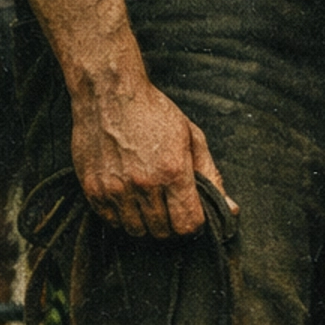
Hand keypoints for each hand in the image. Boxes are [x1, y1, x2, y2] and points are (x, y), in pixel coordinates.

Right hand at [71, 41, 231, 237]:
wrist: (109, 93)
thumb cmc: (153, 112)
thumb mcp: (191, 137)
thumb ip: (211, 176)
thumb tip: (231, 209)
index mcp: (173, 171)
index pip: (188, 225)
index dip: (193, 224)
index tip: (190, 214)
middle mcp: (144, 184)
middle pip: (162, 232)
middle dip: (170, 225)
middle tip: (169, 207)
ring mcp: (116, 189)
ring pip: (136, 230)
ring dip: (146, 223)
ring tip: (148, 201)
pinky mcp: (93, 189)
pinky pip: (111, 221)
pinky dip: (122, 217)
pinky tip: (128, 197)